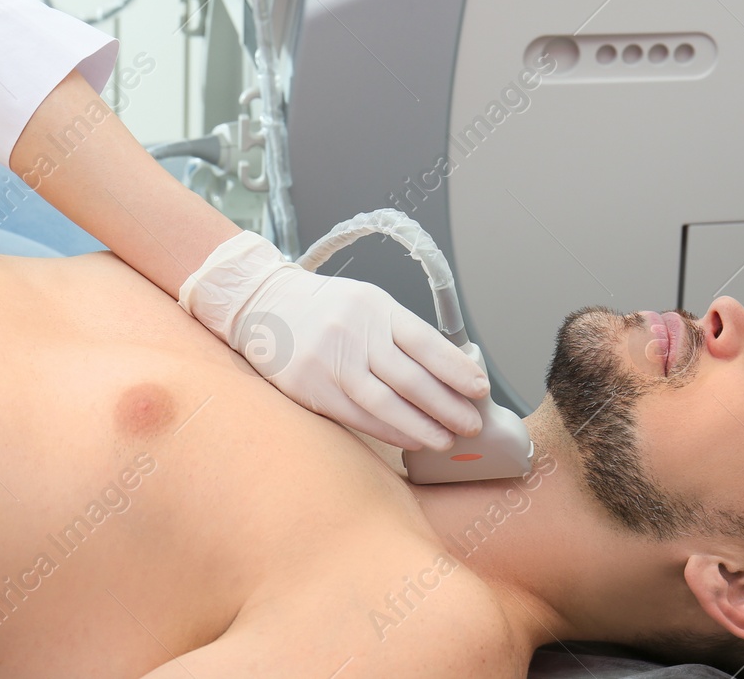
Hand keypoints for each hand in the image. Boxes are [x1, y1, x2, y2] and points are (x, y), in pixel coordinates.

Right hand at [179, 231, 488, 450]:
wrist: (263, 303)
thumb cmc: (327, 307)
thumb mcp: (368, 303)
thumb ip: (401, 332)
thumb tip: (449, 370)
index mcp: (375, 308)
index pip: (425, 342)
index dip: (456, 369)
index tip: (480, 389)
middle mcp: (354, 333)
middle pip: (410, 378)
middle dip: (447, 405)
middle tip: (472, 424)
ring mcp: (330, 362)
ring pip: (385, 403)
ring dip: (420, 426)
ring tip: (445, 440)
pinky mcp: (310, 387)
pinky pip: (357, 416)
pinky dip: (387, 430)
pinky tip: (409, 439)